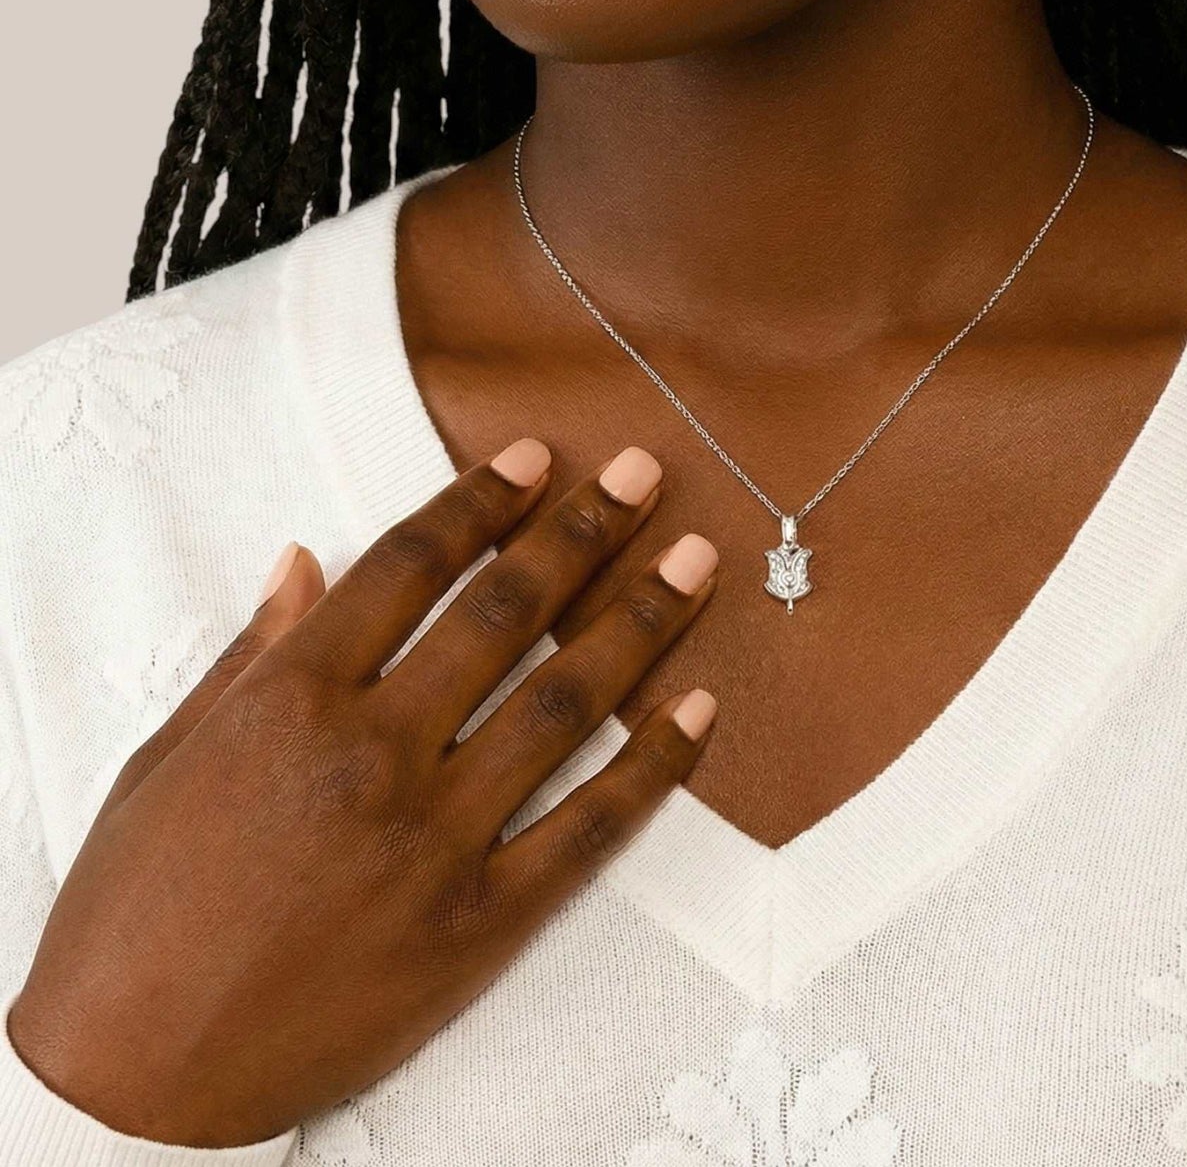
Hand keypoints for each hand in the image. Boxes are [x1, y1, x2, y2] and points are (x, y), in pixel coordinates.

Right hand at [7, 440, 718, 1147]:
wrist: (136, 1081)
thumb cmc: (132, 915)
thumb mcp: (164, 762)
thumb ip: (248, 654)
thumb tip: (302, 557)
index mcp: (291, 701)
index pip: (410, 566)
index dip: (479, 501)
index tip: (533, 458)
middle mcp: (374, 754)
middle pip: (505, 612)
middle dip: (583, 531)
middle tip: (641, 473)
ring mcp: (436, 840)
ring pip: (565, 703)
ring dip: (641, 620)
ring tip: (696, 559)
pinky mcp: (481, 924)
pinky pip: (591, 829)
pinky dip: (656, 765)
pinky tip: (701, 708)